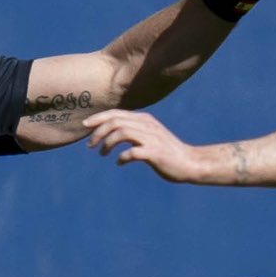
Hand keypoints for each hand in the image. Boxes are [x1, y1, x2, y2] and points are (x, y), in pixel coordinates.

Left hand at [86, 109, 205, 182]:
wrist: (190, 163)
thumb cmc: (166, 152)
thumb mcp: (149, 136)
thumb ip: (133, 132)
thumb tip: (111, 134)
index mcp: (144, 120)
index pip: (116, 114)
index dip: (98, 118)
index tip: (85, 126)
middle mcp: (147, 126)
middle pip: (115, 122)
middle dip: (98, 132)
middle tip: (91, 146)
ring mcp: (152, 138)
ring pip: (122, 133)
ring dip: (107, 143)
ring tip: (103, 153)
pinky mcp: (155, 153)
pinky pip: (133, 152)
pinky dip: (122, 157)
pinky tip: (120, 162)